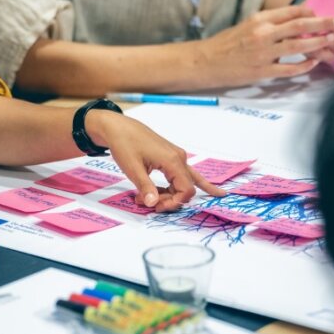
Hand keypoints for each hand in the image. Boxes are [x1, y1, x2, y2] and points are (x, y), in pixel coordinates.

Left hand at [87, 111, 224, 211]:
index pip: (186, 190)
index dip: (173, 203)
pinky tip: (214, 191)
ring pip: (183, 182)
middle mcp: (179, 158)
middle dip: (168, 199)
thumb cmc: (125, 144)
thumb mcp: (133, 169)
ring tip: (147, 197)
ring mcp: (177, 156)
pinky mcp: (171, 157)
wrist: (119, 127)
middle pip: (185, 188)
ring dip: (169, 194)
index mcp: (172, 160)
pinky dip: (188, 185)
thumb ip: (145, 187)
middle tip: (145, 201)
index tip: (155, 206)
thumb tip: (153, 204)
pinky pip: (183, 175)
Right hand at [198, 6, 333, 84]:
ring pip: (298, 46)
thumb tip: (292, 24)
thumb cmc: (226, 44)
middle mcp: (263, 34)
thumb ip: (269, 25)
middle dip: (321, 23)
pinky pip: (289, 69)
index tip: (322, 12)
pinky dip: (304, 66)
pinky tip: (313, 63)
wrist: (206, 62)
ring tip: (330, 40)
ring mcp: (263, 53)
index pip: (291, 11)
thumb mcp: (247, 26)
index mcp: (259, 19)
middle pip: (299, 25)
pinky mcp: (262, 71)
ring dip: (317, 42)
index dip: (310, 11)